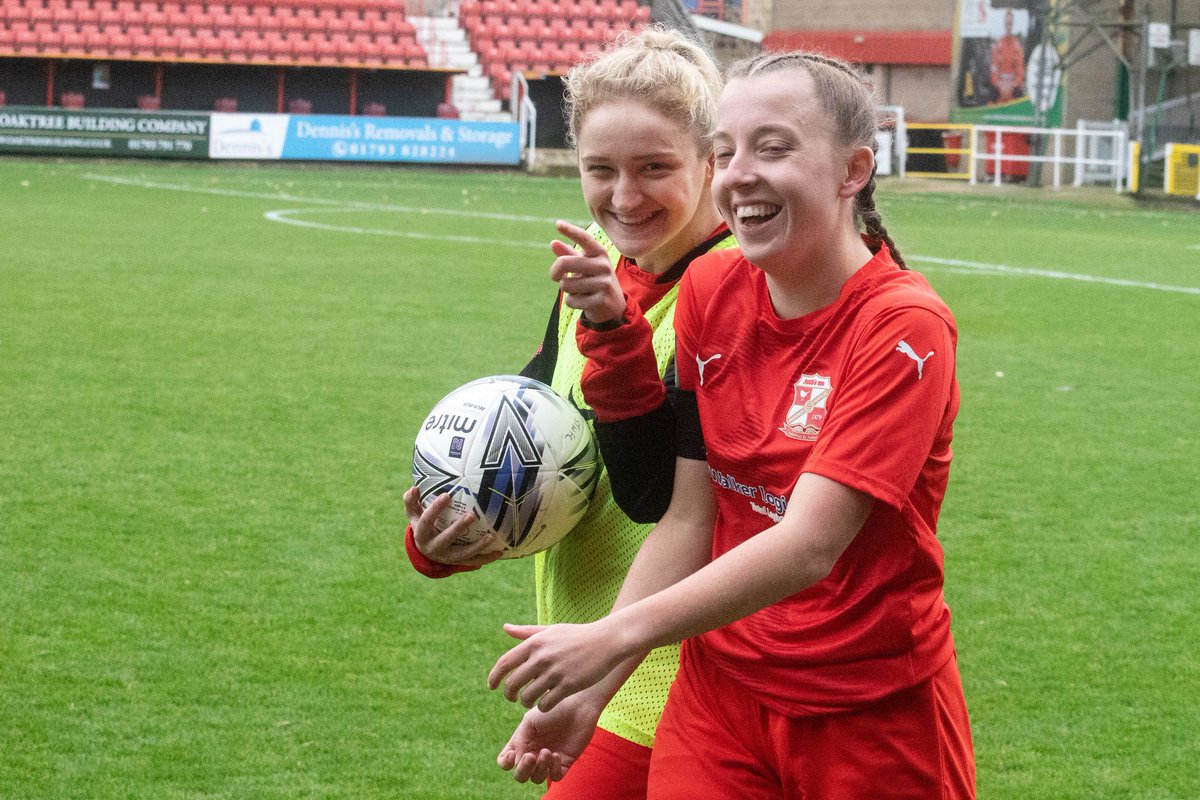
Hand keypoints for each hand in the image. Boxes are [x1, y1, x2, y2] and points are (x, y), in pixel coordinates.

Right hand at [403, 487, 504, 566]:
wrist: (426, 550)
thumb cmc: (422, 525)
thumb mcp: (414, 514)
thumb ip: (411, 501)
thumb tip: (414, 488)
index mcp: (422, 534)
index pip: (427, 521)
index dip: (435, 509)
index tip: (447, 495)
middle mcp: (433, 548)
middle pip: (446, 539)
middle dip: (458, 528)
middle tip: (472, 515)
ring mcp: (447, 557)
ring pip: (463, 554)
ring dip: (478, 546)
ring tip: (492, 536)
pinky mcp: (458, 563)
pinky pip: (473, 562)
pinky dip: (487, 558)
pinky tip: (500, 552)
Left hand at [488, 621, 628, 710]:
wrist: (607, 640)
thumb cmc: (577, 636)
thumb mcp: (551, 630)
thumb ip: (526, 632)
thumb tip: (505, 628)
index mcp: (535, 643)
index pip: (504, 663)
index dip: (494, 677)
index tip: (491, 686)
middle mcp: (542, 657)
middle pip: (512, 684)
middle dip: (508, 694)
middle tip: (512, 698)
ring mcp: (555, 672)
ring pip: (527, 697)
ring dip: (525, 703)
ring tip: (529, 701)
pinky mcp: (568, 686)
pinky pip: (545, 704)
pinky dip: (542, 707)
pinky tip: (546, 703)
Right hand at [497, 696, 602, 783]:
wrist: (577, 707)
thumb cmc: (552, 710)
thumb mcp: (529, 721)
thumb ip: (519, 742)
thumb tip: (516, 762)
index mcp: (522, 743)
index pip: (506, 762)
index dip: (505, 763)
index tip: (512, 753)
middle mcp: (533, 753)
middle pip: (520, 775)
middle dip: (523, 770)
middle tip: (531, 756)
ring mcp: (548, 760)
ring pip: (536, 778)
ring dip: (539, 768)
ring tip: (547, 751)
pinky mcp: (564, 763)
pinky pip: (554, 777)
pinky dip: (552, 769)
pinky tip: (556, 754)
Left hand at [550, 220, 626, 325]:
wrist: (613, 306)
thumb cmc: (594, 280)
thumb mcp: (584, 266)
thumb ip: (569, 255)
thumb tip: (553, 243)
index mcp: (599, 253)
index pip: (584, 238)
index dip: (571, 231)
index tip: (557, 224)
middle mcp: (603, 265)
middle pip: (565, 263)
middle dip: (554, 272)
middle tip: (556, 277)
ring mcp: (604, 283)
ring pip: (566, 284)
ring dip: (566, 289)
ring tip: (578, 290)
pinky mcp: (601, 300)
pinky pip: (572, 300)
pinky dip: (572, 302)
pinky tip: (583, 301)